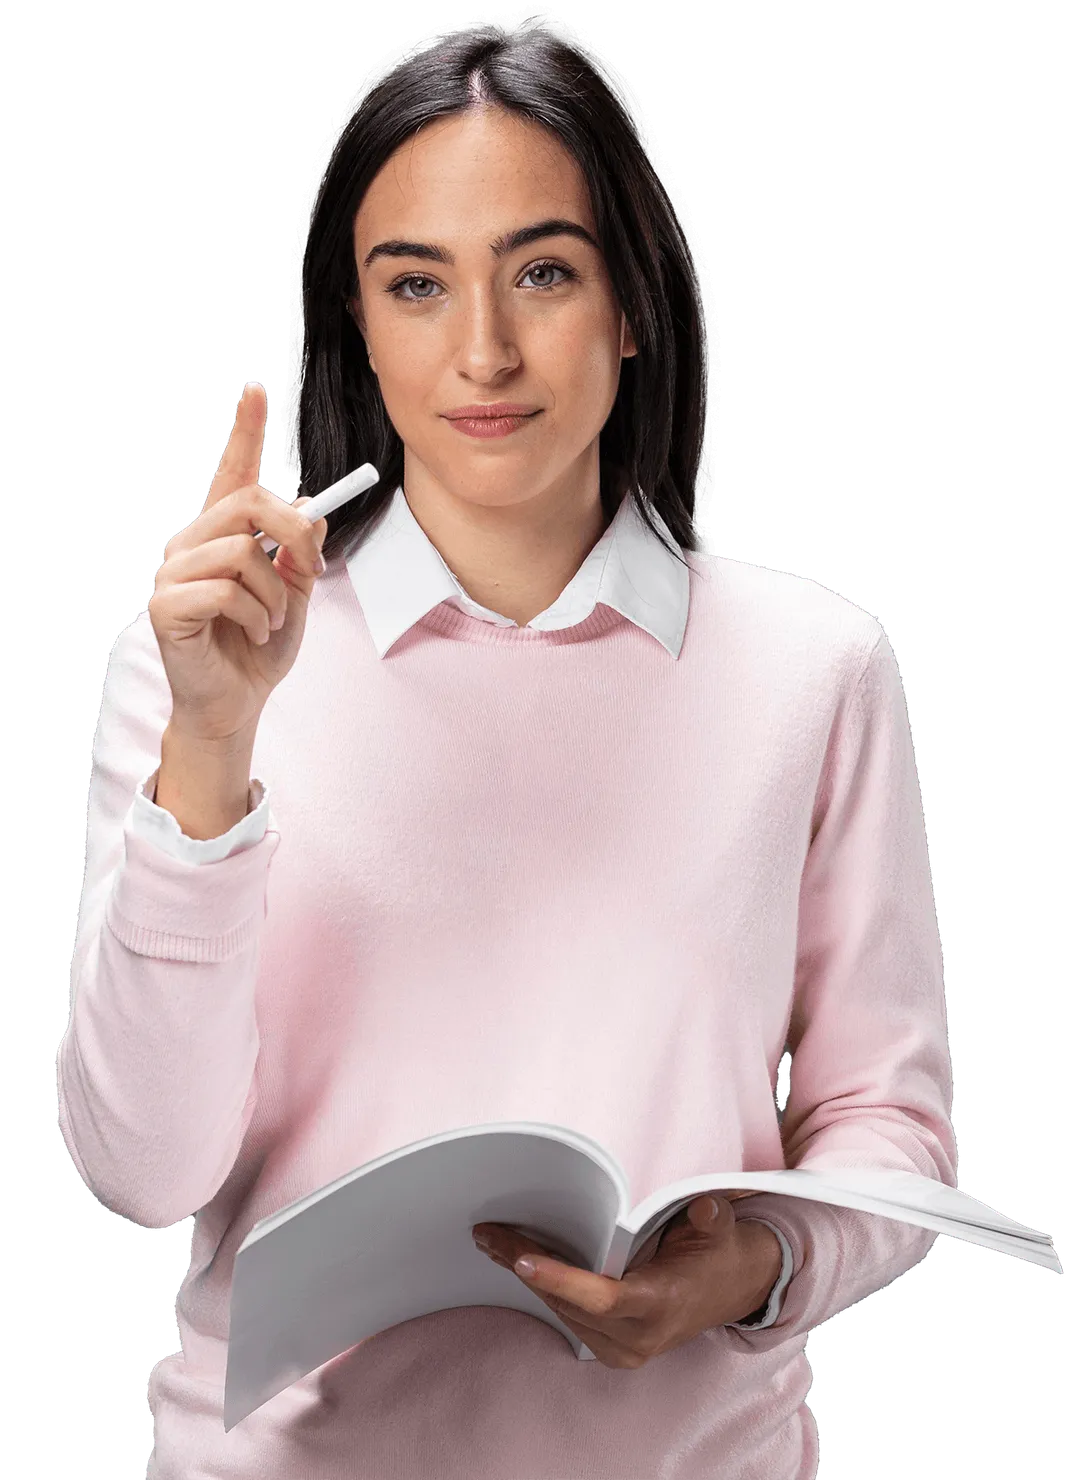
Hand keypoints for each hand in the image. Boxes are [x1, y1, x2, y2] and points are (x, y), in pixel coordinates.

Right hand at [147, 381, 328, 741]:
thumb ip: (301, 554)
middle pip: (248, 503)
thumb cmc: (259, 649)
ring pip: (242, 552)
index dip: (244, 432)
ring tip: (273, 620)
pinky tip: (255, 634)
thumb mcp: (296, 595)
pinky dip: (257, 616)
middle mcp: (192, 544)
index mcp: (222, 536)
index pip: (232, 474)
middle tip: (312, 571)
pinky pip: (226, 592)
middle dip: (293, 534)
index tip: (254, 390)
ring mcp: (173, 573)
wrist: (236, 703)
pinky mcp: (167, 606)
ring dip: (276, 593)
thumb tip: (313, 512)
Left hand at [472, 1193, 782, 1369]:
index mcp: (660, 1304)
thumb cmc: (717, 1253)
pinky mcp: (611, 1349)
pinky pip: (567, 1318)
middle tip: (488, 1235)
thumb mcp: (720, 1231)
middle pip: (568, 1303)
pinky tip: (518, 1264)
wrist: (729, 1291)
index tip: (523, 1260)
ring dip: (527, 1278)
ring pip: (561, 1312)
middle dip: (525, 1266)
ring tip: (493, 1242)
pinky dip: (544, 1290)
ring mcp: (622, 1350)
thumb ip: (711, 1219)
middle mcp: (638, 1336)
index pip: (603, 1298)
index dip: (561, 1280)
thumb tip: (703, 1208)